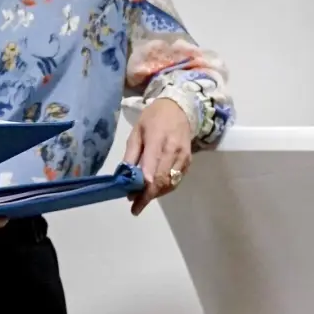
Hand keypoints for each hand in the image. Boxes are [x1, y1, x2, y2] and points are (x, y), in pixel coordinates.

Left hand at [124, 98, 193, 216]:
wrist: (178, 109)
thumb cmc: (153, 119)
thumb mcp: (137, 131)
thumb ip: (131, 153)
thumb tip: (124, 175)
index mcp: (158, 138)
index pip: (152, 164)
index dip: (144, 184)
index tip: (133, 198)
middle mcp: (173, 149)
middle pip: (161, 179)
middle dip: (147, 194)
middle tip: (134, 203)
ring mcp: (183, 157)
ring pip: (170, 183)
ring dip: (155, 194)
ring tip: (141, 199)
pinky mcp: (188, 162)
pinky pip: (176, 181)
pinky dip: (164, 189)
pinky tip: (154, 190)